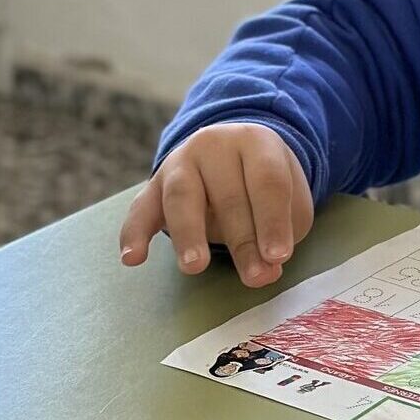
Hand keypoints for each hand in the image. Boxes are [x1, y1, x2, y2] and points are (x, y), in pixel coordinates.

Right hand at [117, 123, 313, 287]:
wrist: (230, 156)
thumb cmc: (264, 186)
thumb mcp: (287, 201)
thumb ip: (281, 231)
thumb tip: (266, 269)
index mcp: (256, 142)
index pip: (267, 180)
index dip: (273, 220)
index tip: (278, 256)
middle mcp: (215, 144)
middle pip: (228, 195)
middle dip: (243, 242)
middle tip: (256, 277)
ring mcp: (180, 162)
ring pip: (182, 197)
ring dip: (189, 234)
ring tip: (195, 266)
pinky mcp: (153, 186)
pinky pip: (140, 209)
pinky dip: (133, 233)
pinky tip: (133, 258)